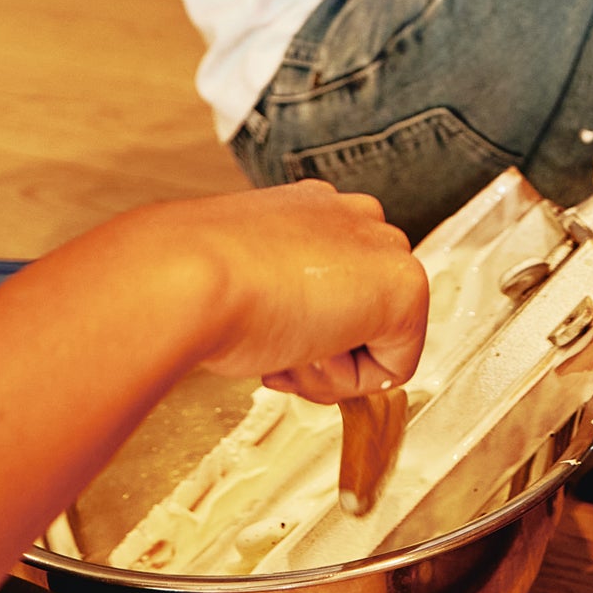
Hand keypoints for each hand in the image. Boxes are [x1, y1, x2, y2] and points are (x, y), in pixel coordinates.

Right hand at [166, 182, 428, 401]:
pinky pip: (394, 369)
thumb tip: (293, 334)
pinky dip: (350, 384)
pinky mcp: (406, 285)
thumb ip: (274, 293)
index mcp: (312, 209)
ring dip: (328, 367)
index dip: (298, 333)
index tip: (263, 340)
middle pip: (358, 315)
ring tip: (282, 345)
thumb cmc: (193, 283)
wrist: (186, 278)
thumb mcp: (237, 282)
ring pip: (375, 341)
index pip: (332, 288)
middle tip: (272, 351)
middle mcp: (353, 217)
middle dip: (318, 350)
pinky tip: (307, 352)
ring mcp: (383, 245)